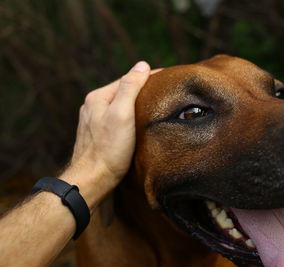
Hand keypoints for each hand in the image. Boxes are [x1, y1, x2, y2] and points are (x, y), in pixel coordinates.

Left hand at [61, 61, 152, 209]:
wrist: (92, 180)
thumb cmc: (108, 149)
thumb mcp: (122, 114)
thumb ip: (130, 87)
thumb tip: (142, 65)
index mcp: (98, 97)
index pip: (128, 79)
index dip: (150, 76)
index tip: (170, 76)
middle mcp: (93, 107)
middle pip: (123, 92)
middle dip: (143, 89)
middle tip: (166, 90)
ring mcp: (93, 121)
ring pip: (120, 105)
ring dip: (136, 103)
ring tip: (155, 104)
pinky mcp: (97, 135)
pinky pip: (117, 118)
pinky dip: (130, 116)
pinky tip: (138, 123)